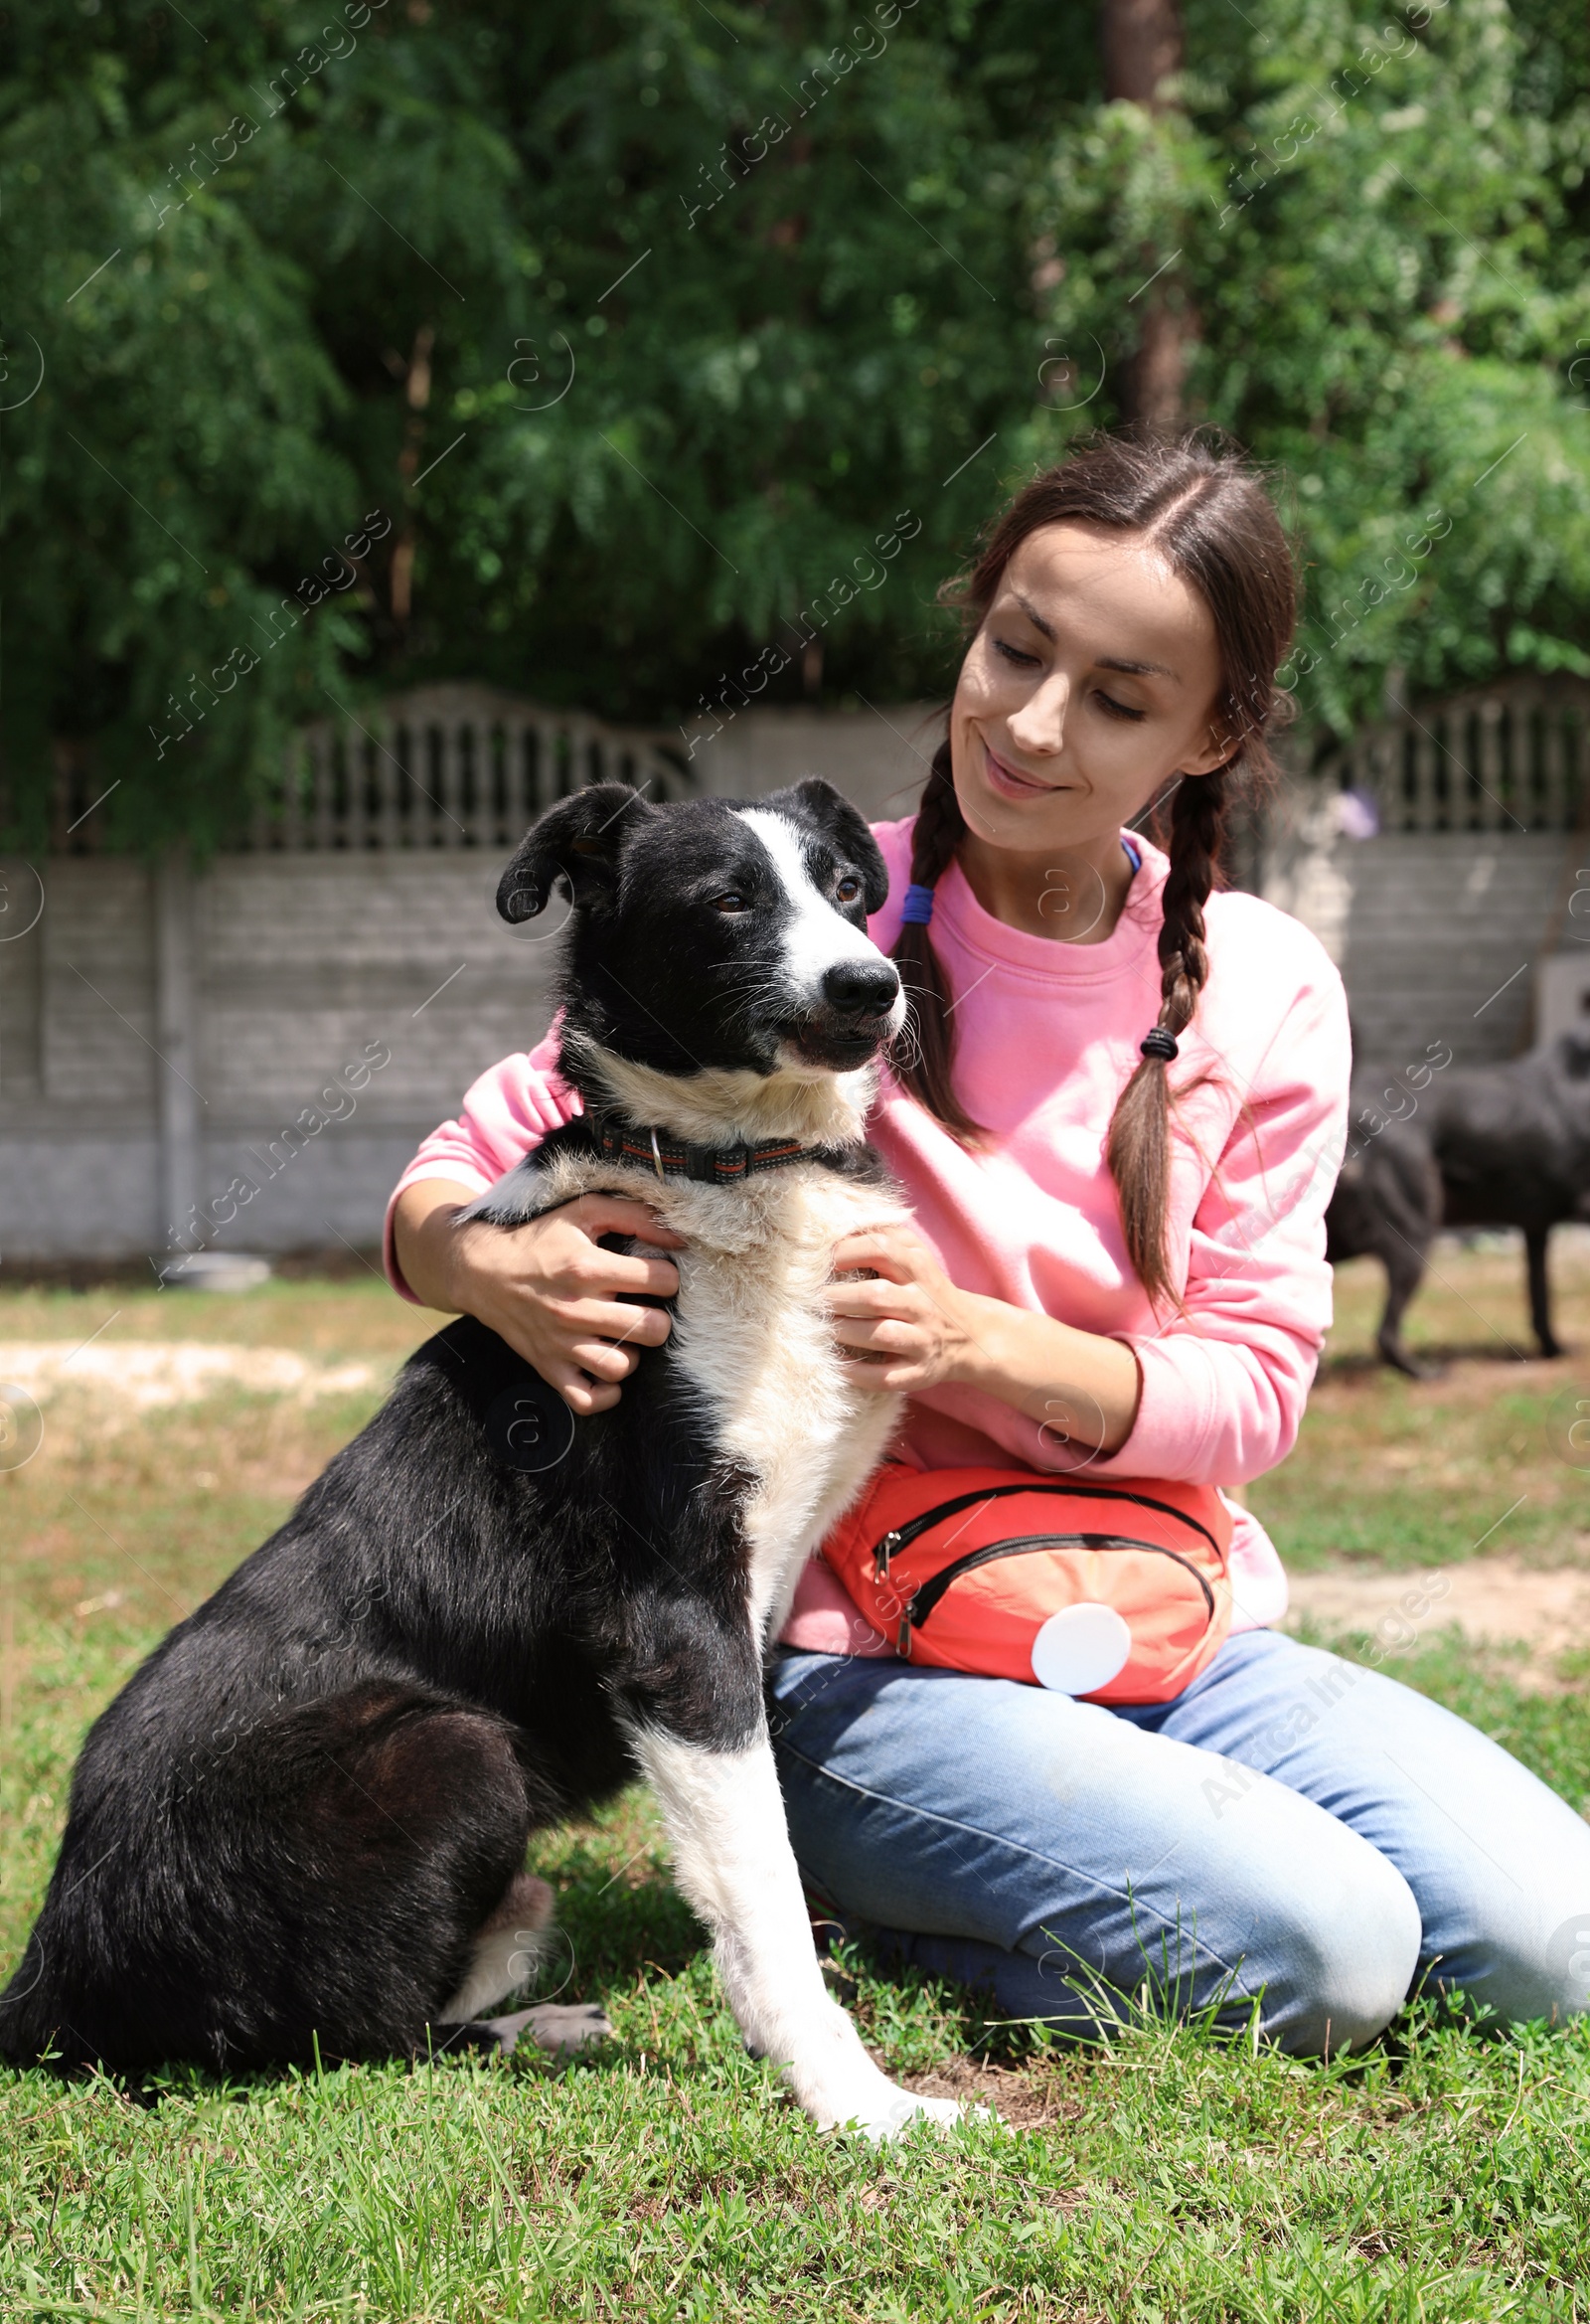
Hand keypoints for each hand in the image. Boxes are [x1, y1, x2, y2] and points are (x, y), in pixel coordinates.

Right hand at [433, 1190, 684, 1415]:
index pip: (661, 1281)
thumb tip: (679, 1238)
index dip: (667, 1277)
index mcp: (588, 1268)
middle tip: (645, 1308)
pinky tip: (608, 1368)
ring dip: (632, 1352)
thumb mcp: (584, 1211)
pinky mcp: (548, 1367)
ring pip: (621, 1367)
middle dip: (659, 1317)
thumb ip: (634, 1215)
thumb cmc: (540, 1239)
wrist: (483, 1270)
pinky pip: (586, 1400)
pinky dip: (606, 1393)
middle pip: (652, 1329)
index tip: (656, 1275)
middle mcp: (576, 1309)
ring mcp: (561, 1344)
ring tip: (623, 1334)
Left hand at [820, 1218, 1141, 1453]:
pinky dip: (857, 1372)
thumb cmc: (926, 1290)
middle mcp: (922, 1303)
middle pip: (876, 1296)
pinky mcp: (919, 1372)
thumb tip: (838, 1215)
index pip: (881, 1249)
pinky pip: (885, 1376)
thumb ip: (882, 1233)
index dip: (846, 1251)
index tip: (818, 1258)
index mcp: (918, 1268)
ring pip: (881, 1335)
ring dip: (845, 1331)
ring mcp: (922, 1340)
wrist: (971, 1336)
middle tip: (809, 1300)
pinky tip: (836, 1364)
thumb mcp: (915, 1256)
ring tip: (820, 1327)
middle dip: (837, 1297)